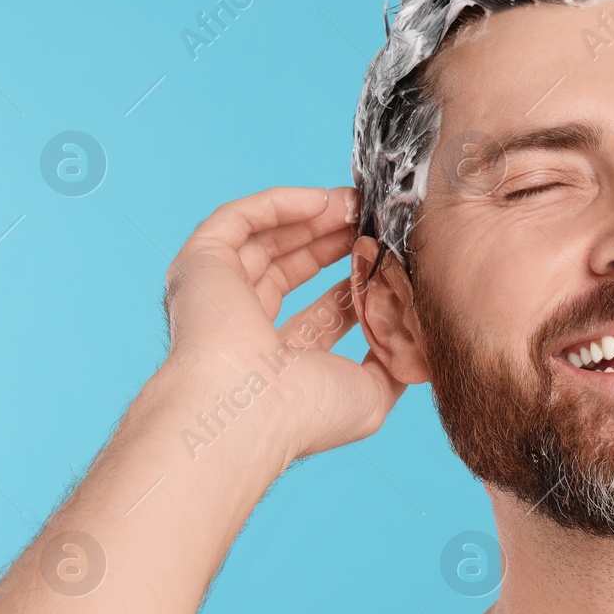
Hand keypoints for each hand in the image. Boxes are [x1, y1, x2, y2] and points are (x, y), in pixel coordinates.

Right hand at [160, 186, 408, 464]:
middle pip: (294, 267)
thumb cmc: (305, 413)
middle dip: (337, 240)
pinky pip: (239, 220)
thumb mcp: (371, 394)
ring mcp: (220, 295)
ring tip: (356, 202)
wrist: (247, 410)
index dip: (358, 280)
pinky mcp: (200, 265)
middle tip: (374, 219)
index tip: (389, 257)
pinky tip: (321, 200)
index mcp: (284, 362)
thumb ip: (394, 366)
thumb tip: (413, 343)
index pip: (325, 311)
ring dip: (315, 218)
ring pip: (267, 239)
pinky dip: (279, 204)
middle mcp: (247, 327)